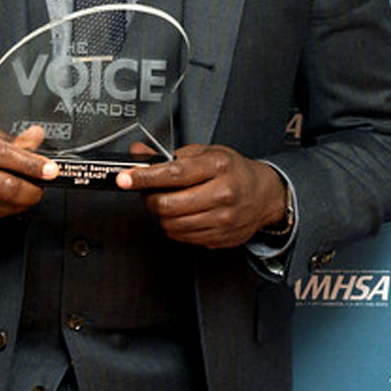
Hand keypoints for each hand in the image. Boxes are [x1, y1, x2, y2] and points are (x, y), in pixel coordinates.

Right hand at [0, 121, 57, 227]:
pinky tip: (10, 201)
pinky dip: (6, 210)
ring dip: (21, 201)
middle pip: (2, 184)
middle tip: (44, 184)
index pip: (0, 153)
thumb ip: (7, 137)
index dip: (29, 163)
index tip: (49, 169)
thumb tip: (36, 137)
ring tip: (29, 191)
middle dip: (31, 188)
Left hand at [116, 144, 286, 248]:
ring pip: (172, 224)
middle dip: (149, 199)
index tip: (125, 178)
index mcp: (217, 166)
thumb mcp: (204, 152)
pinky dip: (174, 227)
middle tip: (149, 191)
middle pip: (168, 204)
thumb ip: (168, 154)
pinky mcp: (220, 237)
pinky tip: (182, 214)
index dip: (144, 177)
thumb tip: (138, 154)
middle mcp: (222, 193)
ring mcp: (222, 219)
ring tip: (168, 201)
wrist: (264, 194)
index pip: (172, 174)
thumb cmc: (233, 170)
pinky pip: (183, 237)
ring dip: (161, 214)